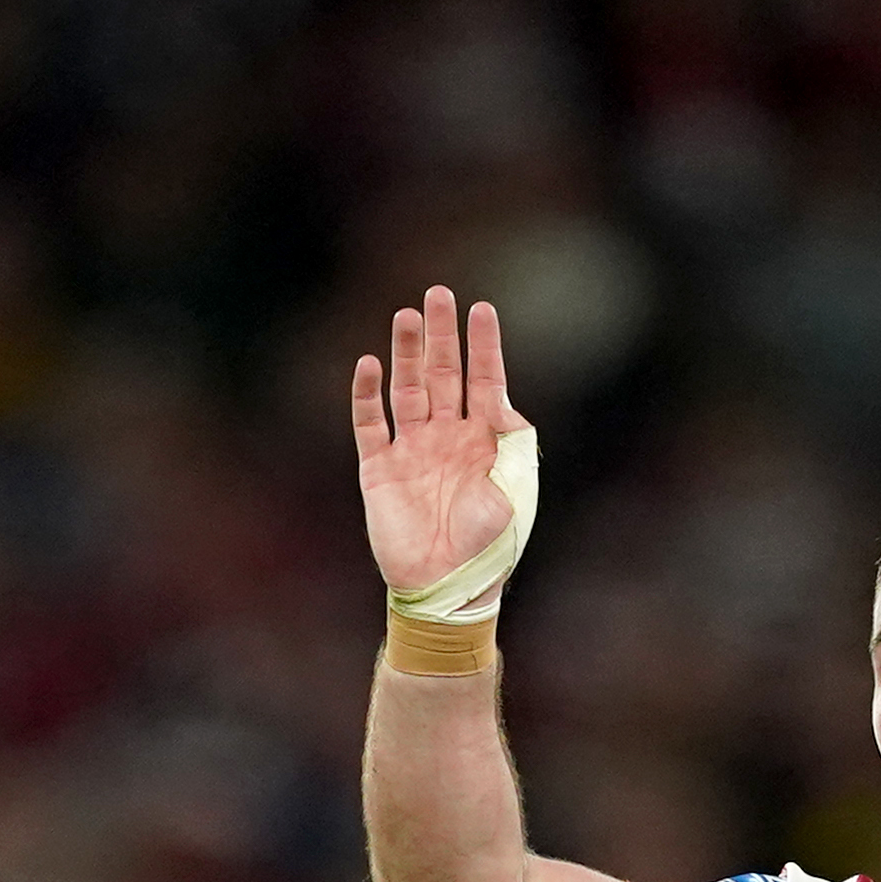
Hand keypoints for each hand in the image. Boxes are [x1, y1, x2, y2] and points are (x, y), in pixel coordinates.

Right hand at [349, 286, 524, 591]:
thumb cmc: (490, 545)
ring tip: (406, 316)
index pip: (484, 380)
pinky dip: (367, 394)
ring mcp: (412, 450)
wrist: (447, 586)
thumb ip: (511, 444)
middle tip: (437, 294)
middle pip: (443, 374)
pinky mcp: (379, 469)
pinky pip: (369, 423)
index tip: (481, 308)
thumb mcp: (513, 491)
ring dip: (406, 354)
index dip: (483, 345)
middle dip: (441, 335)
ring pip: (407, 389)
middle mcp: (447, 437)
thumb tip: (503, 400)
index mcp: (485, 442)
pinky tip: (370, 364)